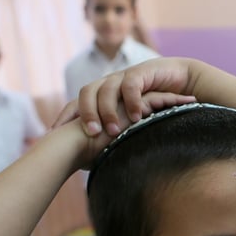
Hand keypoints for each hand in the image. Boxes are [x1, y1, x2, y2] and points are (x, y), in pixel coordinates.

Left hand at [52, 58, 198, 137]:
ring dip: (107, 110)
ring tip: (112, 130)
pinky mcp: (142, 73)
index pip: (76, 104)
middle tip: (90, 133)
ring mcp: (124, 77)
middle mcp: (109, 84)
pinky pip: (131, 86)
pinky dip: (132, 101)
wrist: (182, 80)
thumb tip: (94, 163)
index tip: (53, 136)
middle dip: (86, 113)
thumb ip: (115, 135)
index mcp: (101, 95)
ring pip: (105, 89)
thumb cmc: (157, 106)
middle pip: (86, 93)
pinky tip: (136, 117)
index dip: (64, 117)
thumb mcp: (132, 122)